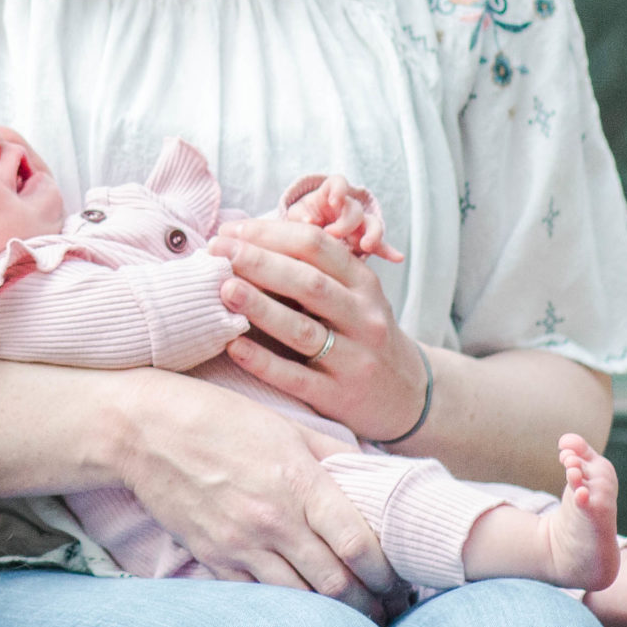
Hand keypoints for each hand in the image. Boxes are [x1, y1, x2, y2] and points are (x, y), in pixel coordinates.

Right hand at [113, 369, 397, 614]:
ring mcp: (240, 544)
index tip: (400, 579)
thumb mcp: (282, 425)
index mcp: (298, 482)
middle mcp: (273, 520)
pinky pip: (260, 596)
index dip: (388, 571)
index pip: (359, 544)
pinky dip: (287, 606)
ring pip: (302, 599)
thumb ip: (332, 454)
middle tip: (388, 609)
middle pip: (337, 583)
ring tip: (356, 618)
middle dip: (370, 604)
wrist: (140, 431)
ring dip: (335, 615)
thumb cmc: (214, 418)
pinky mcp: (212, 557)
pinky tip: (303, 607)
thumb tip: (374, 476)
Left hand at [211, 214, 431, 444]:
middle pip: (309, 283)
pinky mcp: (338, 396)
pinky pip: (295, 377)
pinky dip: (262, 362)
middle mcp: (363, 319)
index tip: (229, 229)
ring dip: (260, 307)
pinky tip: (233, 345)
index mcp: (364, 285)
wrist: (409, 397)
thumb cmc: (362, 335)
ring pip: (302, 330)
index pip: (317, 247)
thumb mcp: (355, 297)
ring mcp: (354, 360)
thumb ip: (314, 271)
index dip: (270, 234)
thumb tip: (245, 241)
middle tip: (217, 249)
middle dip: (259, 262)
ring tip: (224, 288)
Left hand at [279, 174, 403, 263]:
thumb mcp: (296, 216)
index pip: (338, 183)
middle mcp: (347, 208)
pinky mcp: (364, 240)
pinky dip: (387, 251)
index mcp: (328, 196)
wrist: (306, 234)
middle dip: (346, 223)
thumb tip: (307, 223)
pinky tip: (397, 257)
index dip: (338, 189)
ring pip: (372, 224)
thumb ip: (300, 217)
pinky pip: (380, 245)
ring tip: (366, 246)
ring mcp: (358, 224)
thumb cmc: (301, 220)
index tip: (334, 201)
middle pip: (355, 209)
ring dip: (372, 235)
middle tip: (332, 234)